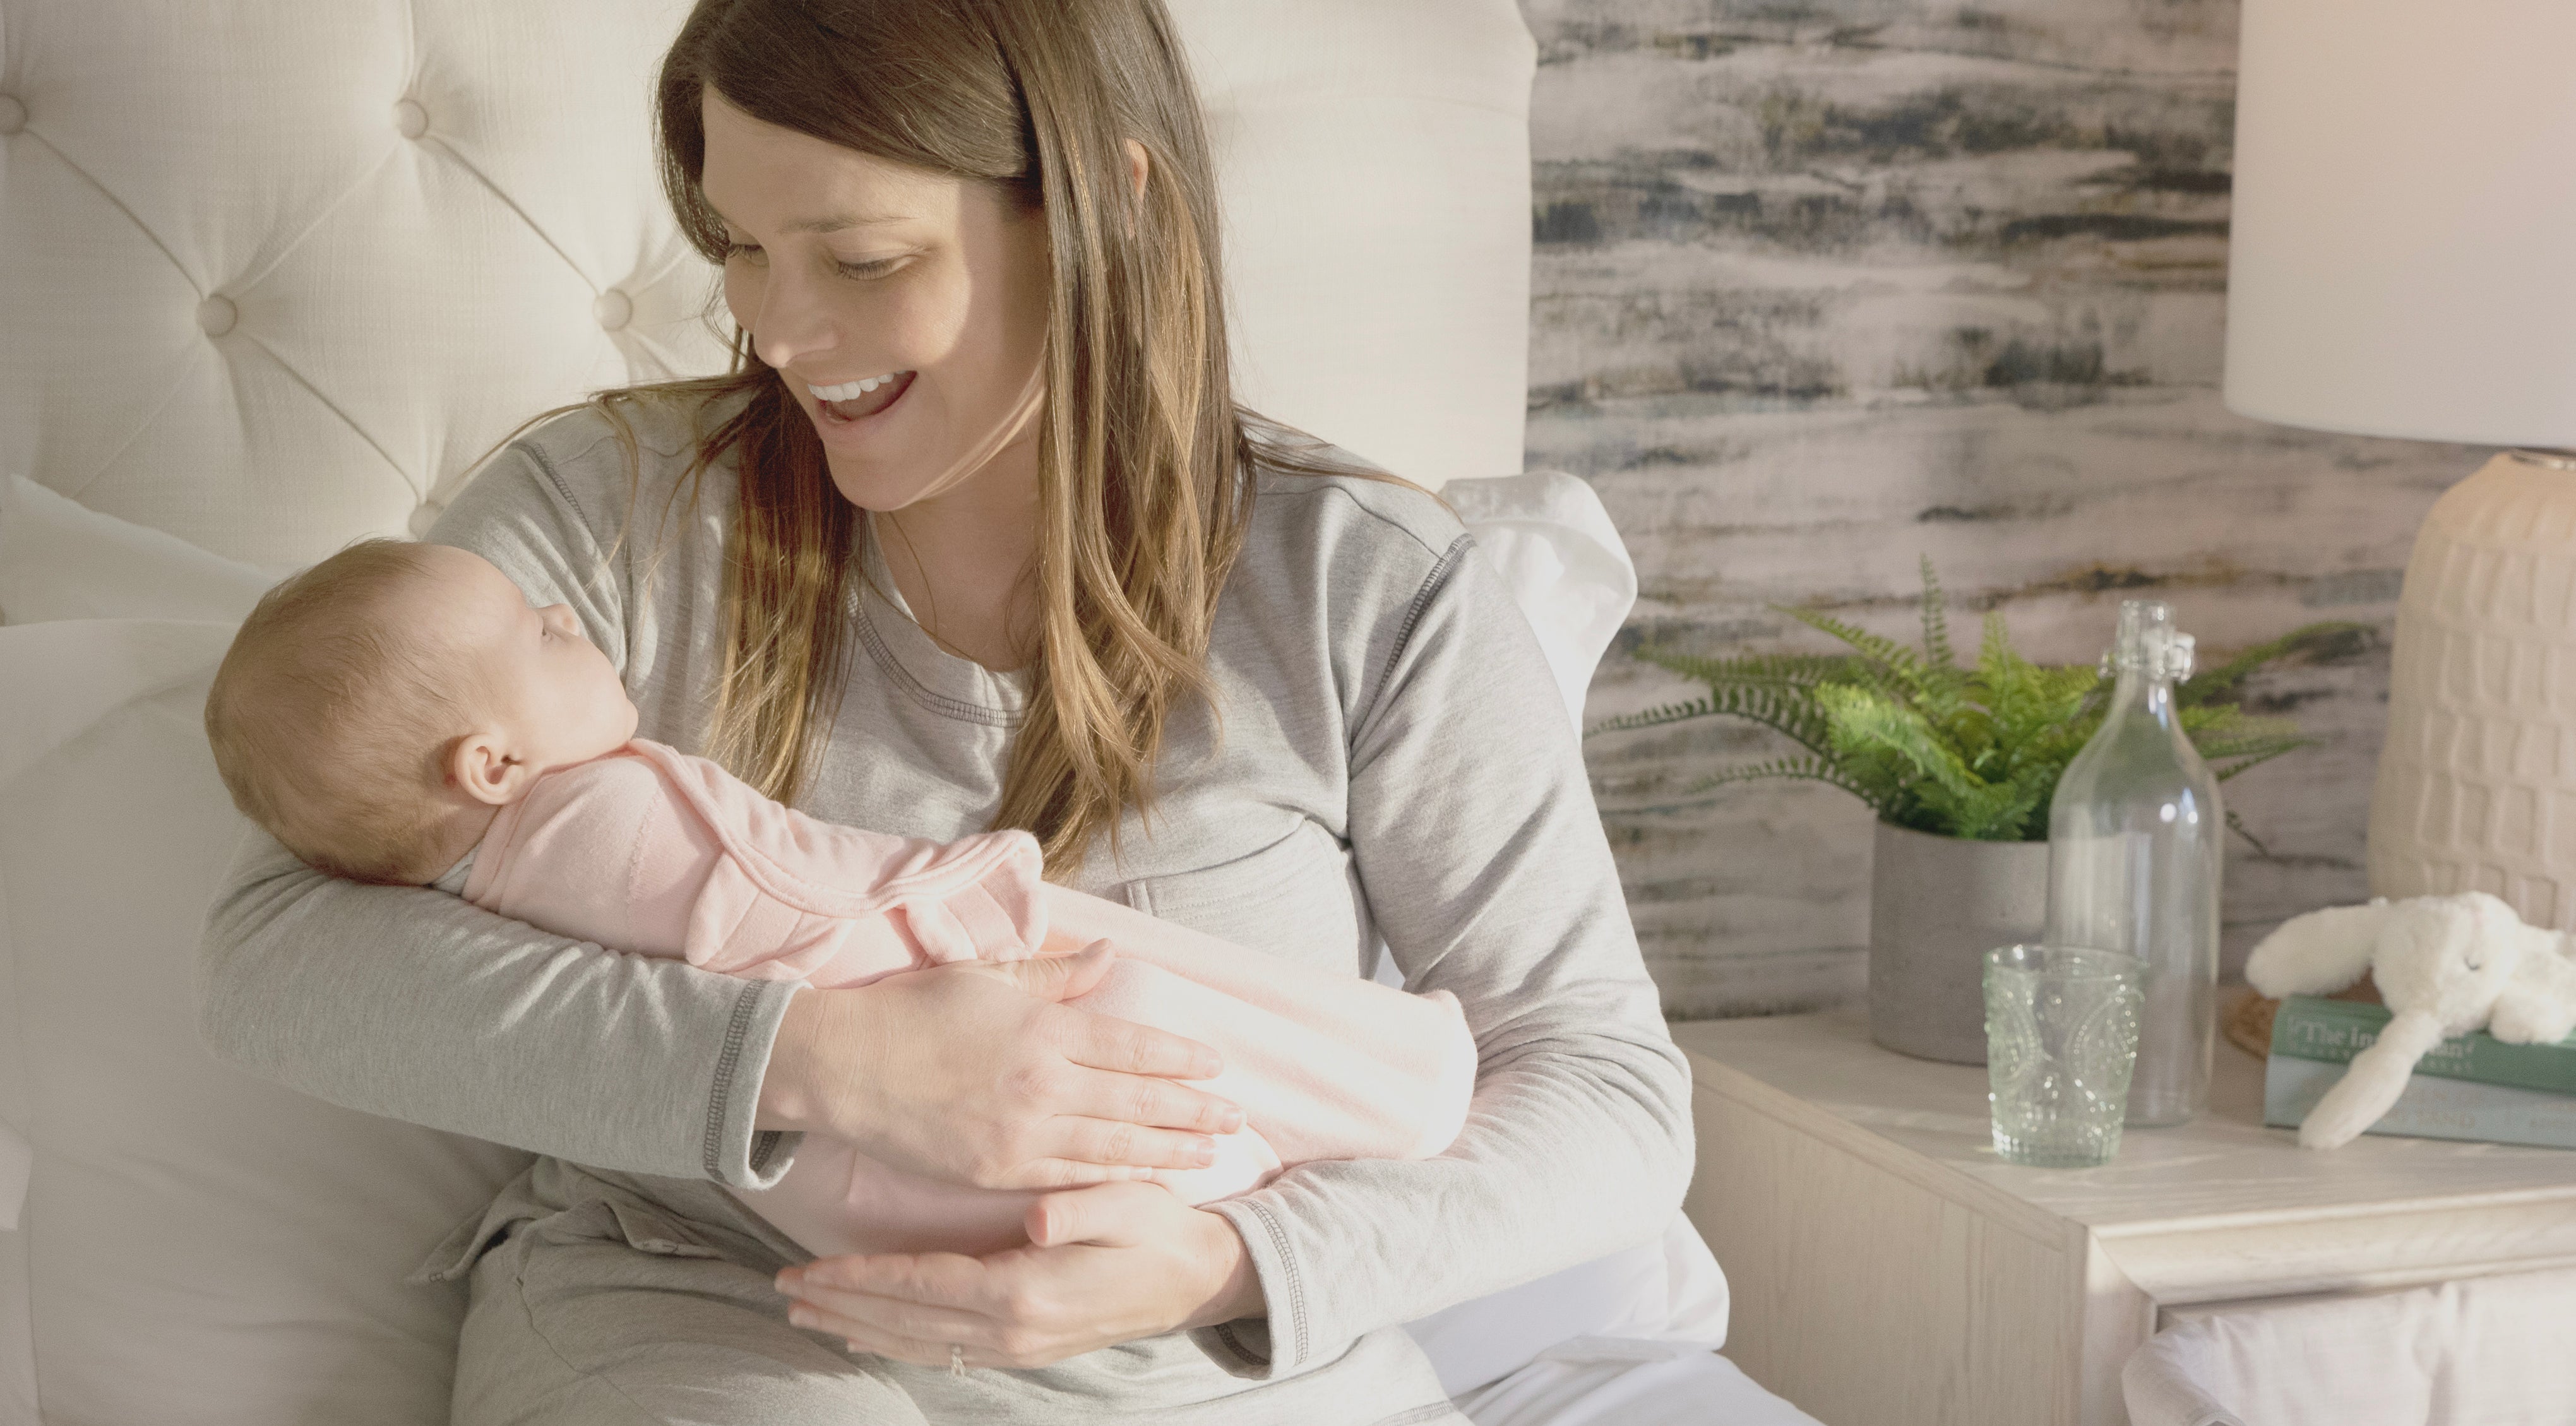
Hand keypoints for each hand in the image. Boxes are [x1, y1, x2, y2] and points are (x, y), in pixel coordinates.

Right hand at [758, 942, 1246, 1189]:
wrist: (844, 1065)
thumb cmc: (913, 1010)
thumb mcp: (987, 978)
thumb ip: (1054, 978)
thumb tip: (1110, 956)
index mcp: (1044, 1030)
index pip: (1132, 1046)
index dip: (1180, 1058)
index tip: (1216, 1065)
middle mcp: (1042, 1085)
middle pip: (1136, 1100)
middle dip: (1192, 1111)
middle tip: (1237, 1118)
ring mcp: (1021, 1133)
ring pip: (1113, 1145)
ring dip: (1167, 1150)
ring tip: (1209, 1154)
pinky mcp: (997, 1171)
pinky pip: (1070, 1176)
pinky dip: (1113, 1178)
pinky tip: (1145, 1179)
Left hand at [774, 1182, 1263, 1368]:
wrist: (1198, 1281)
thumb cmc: (1159, 1230)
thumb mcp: (1129, 1204)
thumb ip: (1081, 1209)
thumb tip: (1039, 1221)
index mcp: (1027, 1290)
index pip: (924, 1285)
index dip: (864, 1277)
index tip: (811, 1267)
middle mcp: (1012, 1328)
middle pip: (906, 1320)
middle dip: (841, 1303)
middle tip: (783, 1288)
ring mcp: (1017, 1346)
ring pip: (917, 1343)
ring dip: (858, 1326)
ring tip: (807, 1312)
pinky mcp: (1023, 1348)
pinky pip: (941, 1353)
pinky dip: (896, 1344)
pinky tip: (867, 1334)